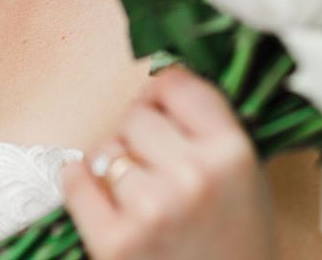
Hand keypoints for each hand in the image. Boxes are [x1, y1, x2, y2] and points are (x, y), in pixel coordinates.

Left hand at [60, 63, 277, 259]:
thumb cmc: (238, 241)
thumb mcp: (244, 172)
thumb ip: (207, 124)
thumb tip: (156, 79)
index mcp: (230, 151)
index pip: (176, 84)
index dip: (163, 94)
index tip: (160, 106)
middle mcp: (193, 175)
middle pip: (137, 113)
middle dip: (140, 132)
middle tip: (155, 162)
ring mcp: (152, 209)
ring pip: (107, 147)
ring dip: (114, 163)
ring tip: (139, 191)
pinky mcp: (115, 244)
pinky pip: (77, 181)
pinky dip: (81, 183)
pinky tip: (100, 195)